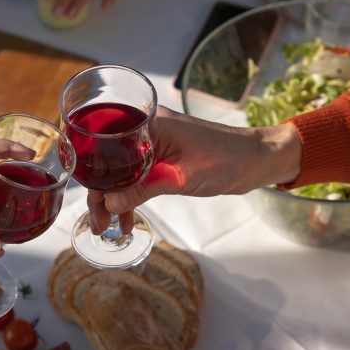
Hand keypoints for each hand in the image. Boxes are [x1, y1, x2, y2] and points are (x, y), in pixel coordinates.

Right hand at [88, 106, 301, 233]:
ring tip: (108, 226)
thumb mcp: (179, 178)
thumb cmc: (225, 159)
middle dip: (100, 193)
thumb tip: (109, 204)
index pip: (104, 149)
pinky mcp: (162, 156)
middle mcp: (145, 129)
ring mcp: (153, 143)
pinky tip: (126, 216)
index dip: (93, 179)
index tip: (94, 207)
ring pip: (120, 171)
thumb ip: (142, 189)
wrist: (256, 159)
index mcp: (147, 123)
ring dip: (113, 197)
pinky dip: (129, 194)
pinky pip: (136, 174)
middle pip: (108, 161)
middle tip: (98, 223)